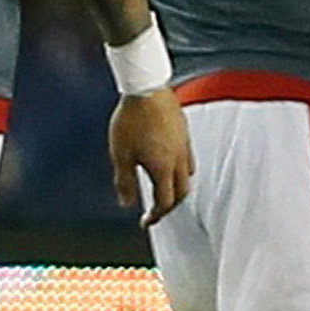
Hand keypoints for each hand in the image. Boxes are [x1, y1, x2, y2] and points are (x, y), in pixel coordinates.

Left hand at [109, 88, 194, 224]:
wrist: (146, 89)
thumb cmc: (132, 119)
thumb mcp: (120, 154)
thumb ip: (124, 181)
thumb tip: (126, 203)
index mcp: (163, 168)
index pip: (165, 202)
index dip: (155, 216)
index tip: (146, 222)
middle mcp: (178, 160)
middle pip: (181, 193)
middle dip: (169, 206)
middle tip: (156, 211)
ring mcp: (184, 145)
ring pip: (187, 176)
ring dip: (177, 188)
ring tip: (163, 188)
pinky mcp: (184, 133)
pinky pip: (188, 159)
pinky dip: (180, 170)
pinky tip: (167, 163)